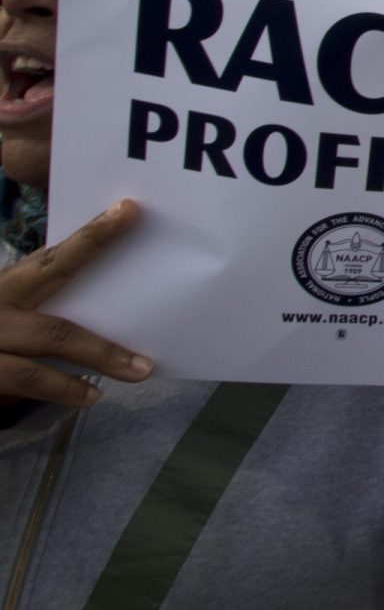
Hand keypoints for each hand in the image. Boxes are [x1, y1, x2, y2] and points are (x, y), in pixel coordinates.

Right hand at [0, 201, 148, 408]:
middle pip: (54, 330)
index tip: (128, 211)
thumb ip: (45, 290)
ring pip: (32, 371)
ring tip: (119, 387)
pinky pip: (16, 389)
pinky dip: (55, 395)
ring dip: (75, 386)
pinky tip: (86, 398)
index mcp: (8, 286)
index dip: (92, 236)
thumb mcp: (12, 299)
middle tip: (145, 366)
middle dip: (102, 350)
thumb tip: (109, 283)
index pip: (55, 259)